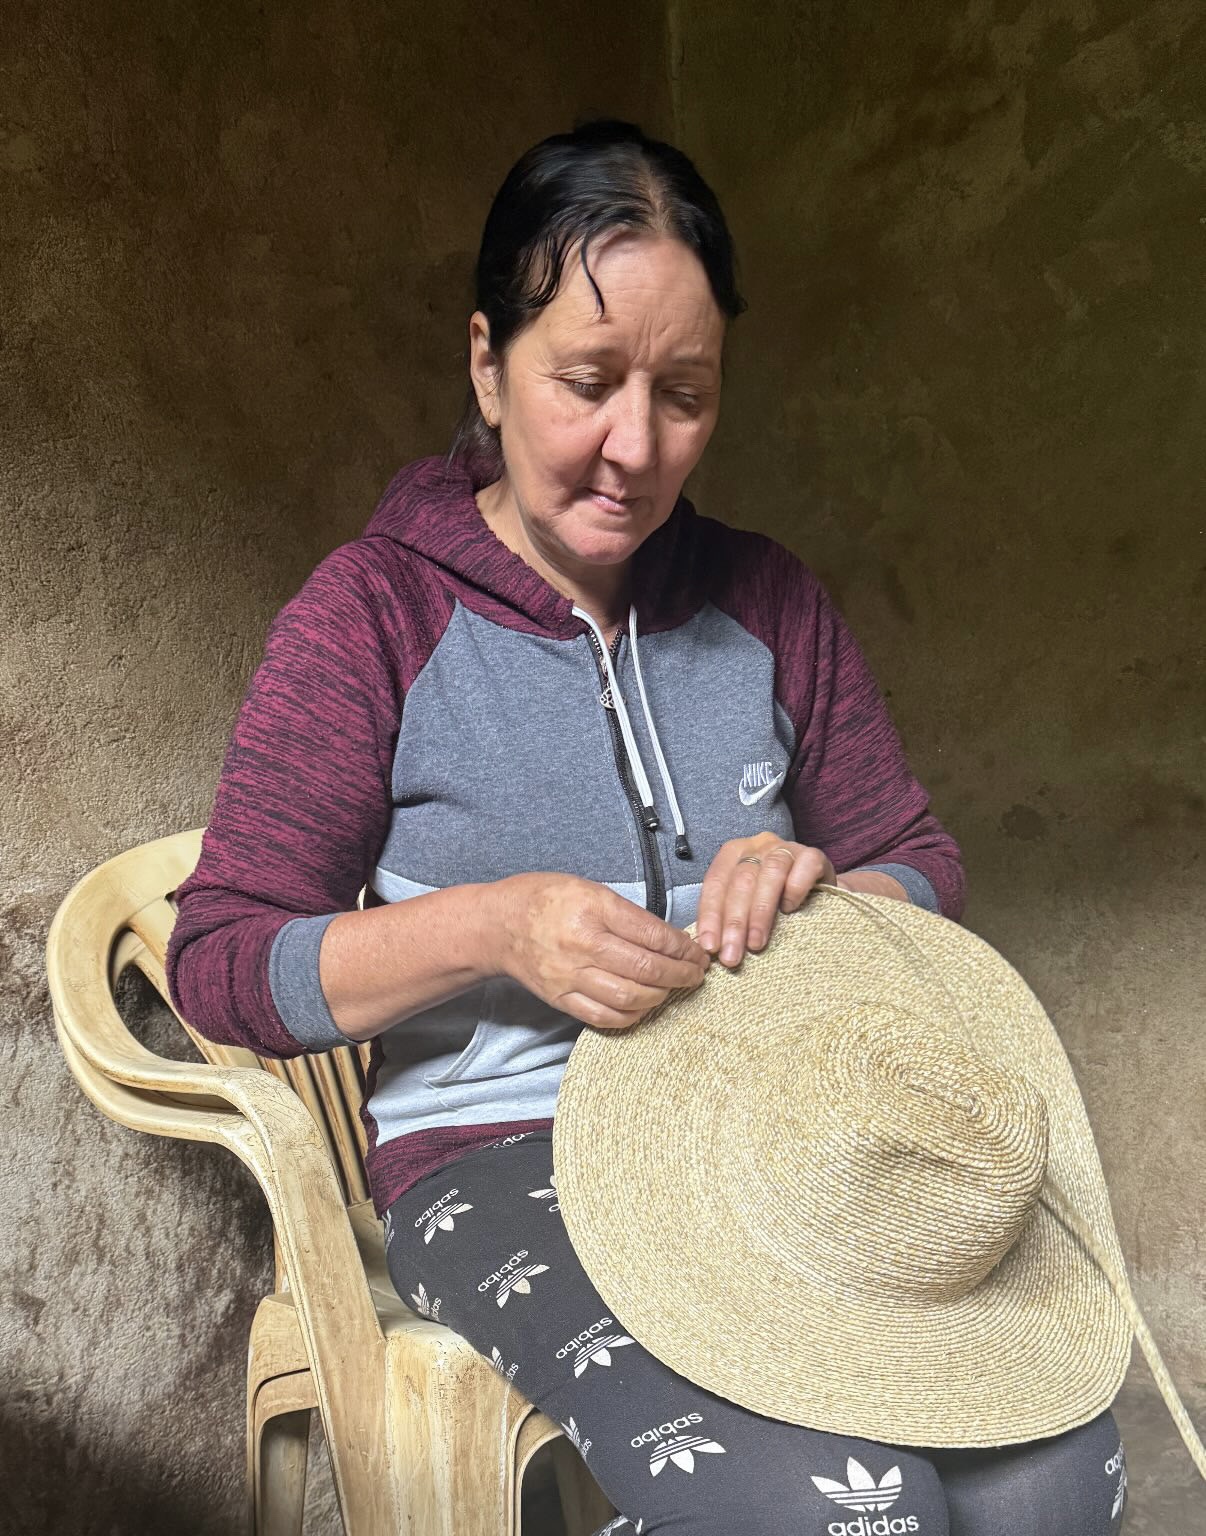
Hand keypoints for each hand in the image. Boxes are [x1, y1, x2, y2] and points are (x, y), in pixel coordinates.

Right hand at [491, 872, 711, 1030]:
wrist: (498, 925)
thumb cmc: (545, 899)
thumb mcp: (590, 889)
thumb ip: (626, 914)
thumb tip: (668, 940)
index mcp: (593, 909)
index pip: (652, 934)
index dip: (682, 948)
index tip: (697, 952)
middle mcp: (582, 945)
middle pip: (646, 969)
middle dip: (680, 975)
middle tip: (695, 974)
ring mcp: (570, 976)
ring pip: (629, 997)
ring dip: (661, 996)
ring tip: (672, 989)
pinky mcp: (561, 999)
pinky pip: (604, 1016)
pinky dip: (631, 1015)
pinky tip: (644, 1005)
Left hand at [695, 832, 836, 967]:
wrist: (817, 891)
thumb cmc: (775, 900)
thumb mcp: (746, 902)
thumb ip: (728, 914)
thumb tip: (710, 948)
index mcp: (734, 852)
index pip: (716, 882)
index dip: (710, 915)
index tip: (710, 946)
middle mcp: (758, 845)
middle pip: (741, 881)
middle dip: (733, 922)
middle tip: (731, 956)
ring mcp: (787, 848)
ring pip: (770, 874)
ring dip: (760, 912)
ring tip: (756, 944)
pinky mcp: (814, 855)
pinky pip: (804, 867)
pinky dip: (794, 889)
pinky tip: (789, 910)